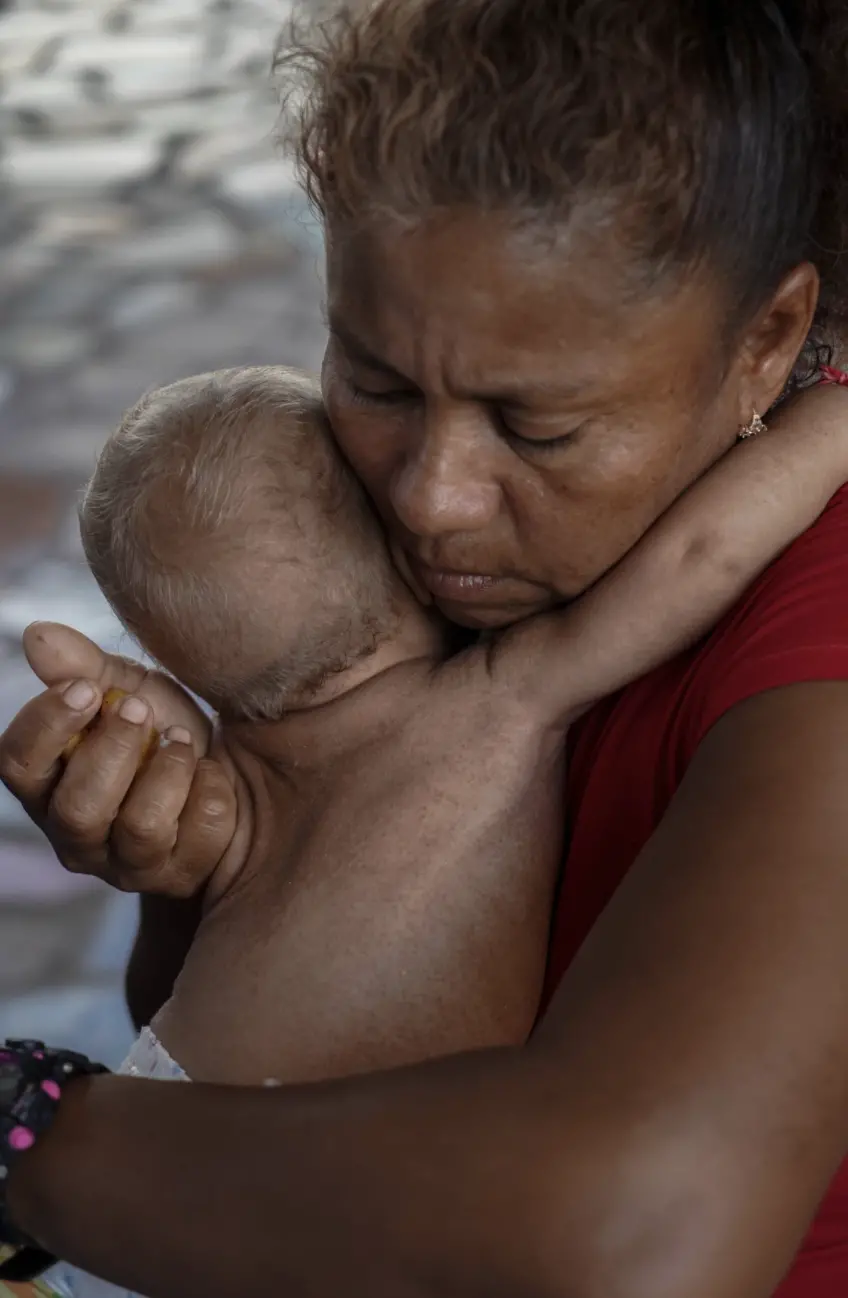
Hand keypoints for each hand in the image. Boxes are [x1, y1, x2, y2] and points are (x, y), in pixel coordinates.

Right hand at [0, 624, 235, 896]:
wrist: (230, 776)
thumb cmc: (161, 734)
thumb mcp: (128, 691)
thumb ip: (85, 667)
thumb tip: (38, 634)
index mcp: (48, 783)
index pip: (17, 764)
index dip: (47, 725)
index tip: (86, 689)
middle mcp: (76, 834)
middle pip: (77, 808)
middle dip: (114, 749)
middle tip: (139, 709)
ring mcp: (127, 864)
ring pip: (141, 828)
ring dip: (168, 770)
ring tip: (183, 739)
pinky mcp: (179, 875)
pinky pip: (199, 836)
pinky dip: (211, 790)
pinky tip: (213, 772)